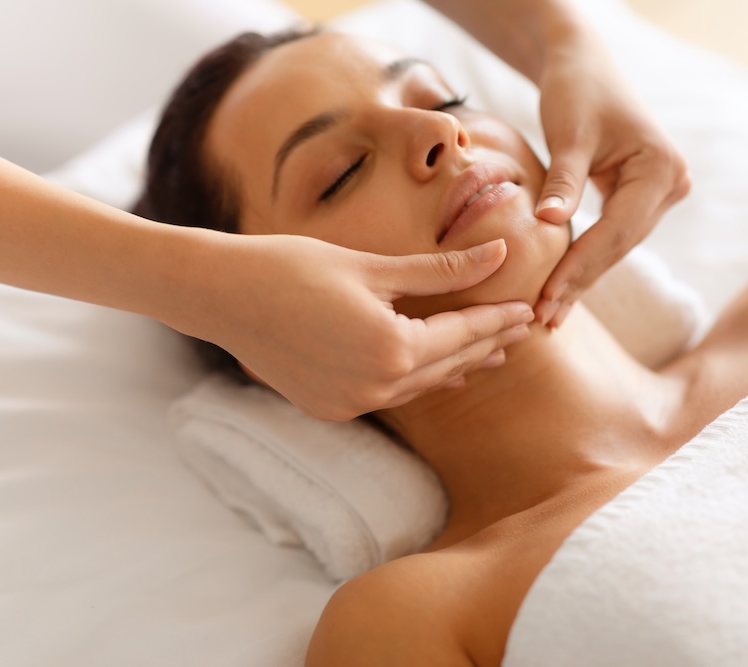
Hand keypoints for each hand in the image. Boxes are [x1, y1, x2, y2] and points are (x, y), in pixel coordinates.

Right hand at [195, 235, 533, 420]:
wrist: (220, 296)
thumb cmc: (292, 267)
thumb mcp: (373, 266)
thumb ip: (441, 271)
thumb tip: (497, 255)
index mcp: (392, 350)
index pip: (463, 335)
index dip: (497, 319)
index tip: (526, 310)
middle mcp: (376, 388)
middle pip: (449, 365)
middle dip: (486, 344)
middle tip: (520, 329)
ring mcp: (351, 404)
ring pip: (421, 386)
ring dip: (457, 366)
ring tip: (489, 353)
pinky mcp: (330, 408)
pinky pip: (391, 396)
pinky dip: (418, 380)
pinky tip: (433, 370)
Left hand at [531, 34, 690, 327]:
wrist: (583, 68)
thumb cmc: (576, 92)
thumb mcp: (568, 135)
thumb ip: (563, 182)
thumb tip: (548, 225)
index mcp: (661, 169)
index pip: (616, 231)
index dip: (580, 267)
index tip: (547, 297)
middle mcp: (671, 185)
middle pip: (619, 246)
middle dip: (580, 281)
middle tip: (545, 319)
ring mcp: (659, 194)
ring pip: (615, 247)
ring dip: (582, 278)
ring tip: (550, 314)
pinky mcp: (640, 199)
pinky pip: (610, 237)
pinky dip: (584, 259)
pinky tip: (561, 289)